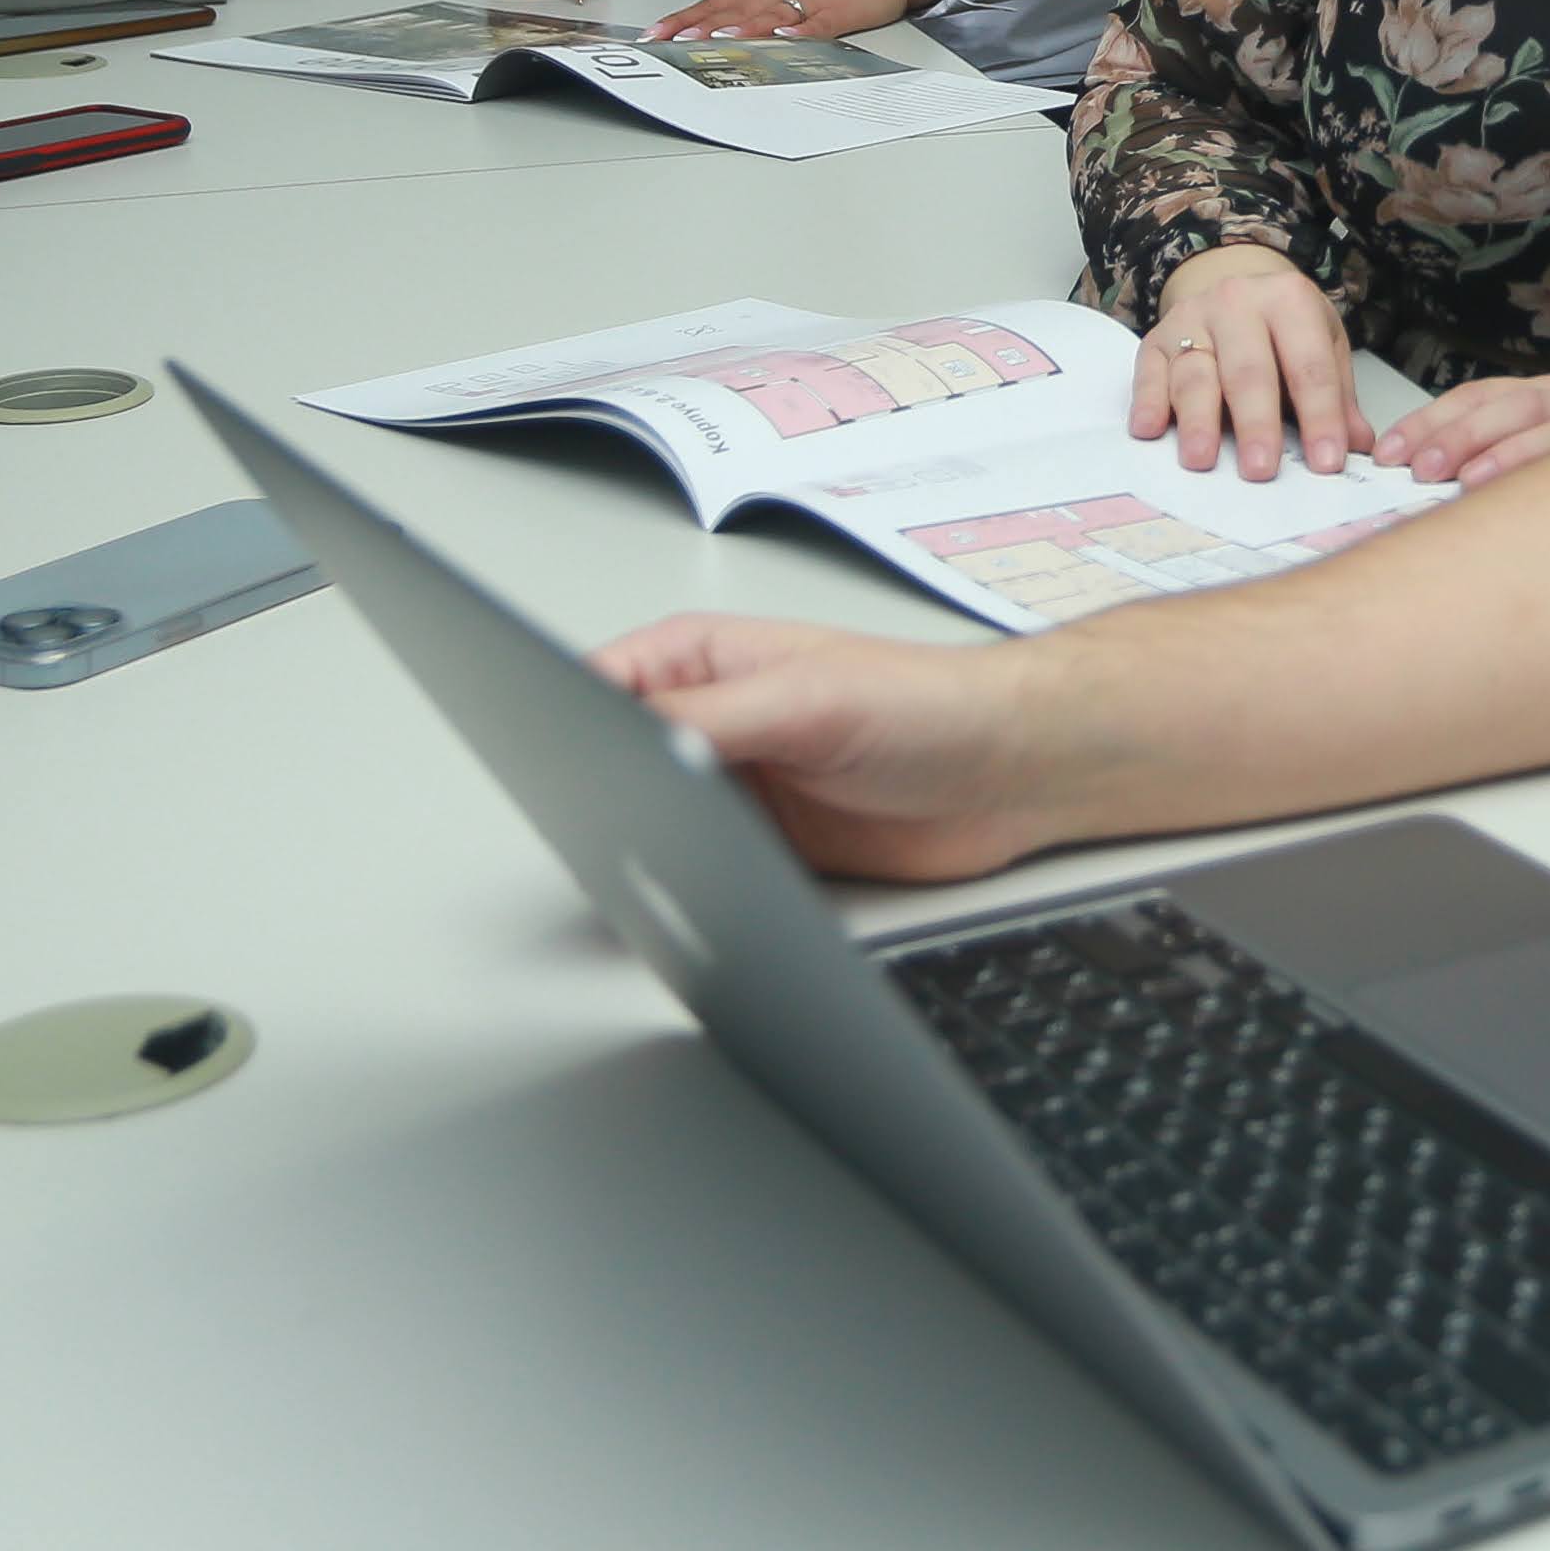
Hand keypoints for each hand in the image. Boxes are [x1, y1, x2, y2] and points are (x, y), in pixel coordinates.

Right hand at [588, 611, 1071, 880]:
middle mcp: (711, 720)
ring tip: (619, 863)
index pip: (600, 684)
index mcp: (705, 659)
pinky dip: (680, 882)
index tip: (537, 755)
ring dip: (636, 840)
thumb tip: (630, 738)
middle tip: (575, 827)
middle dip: (592, 792)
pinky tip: (676, 891)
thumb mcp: (809, 700)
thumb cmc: (932, 704)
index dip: (561, 720)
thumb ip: (713, 717)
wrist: (1012, 775)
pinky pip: (693, 868)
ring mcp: (732, 786)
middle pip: (612, 760)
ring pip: (646, 819)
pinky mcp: (757, 848)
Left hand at [651, 0, 934, 43]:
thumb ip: (755, 9)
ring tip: (713, 39)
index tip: (654, 33)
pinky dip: (798, 32)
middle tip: (667, 41)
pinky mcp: (839, 12)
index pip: (716, 1)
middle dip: (698, 25)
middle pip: (733, 8)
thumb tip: (718, 31)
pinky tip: (782, 39)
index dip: (684, 17)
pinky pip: (815, 24)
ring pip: (768, 14)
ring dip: (739, 27)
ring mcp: (809, 0)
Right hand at [1137, 245, 1373, 476]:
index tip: (1327, 462)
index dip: (1321, 416)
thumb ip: (1339, 397)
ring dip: (1198, 420)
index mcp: (1290, 300)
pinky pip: (1148, 373)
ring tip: (1202, 459)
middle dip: (1256, 423)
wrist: (1234, 293)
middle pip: (1248, 370)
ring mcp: (1191, 318)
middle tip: (1261, 470)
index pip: (1310, 366)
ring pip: (1195, 373)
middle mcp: (1237, 302)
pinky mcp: (1155, 340)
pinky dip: (1148, 401)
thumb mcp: (1323, 347)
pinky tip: (1151, 430)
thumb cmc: (1284, 331)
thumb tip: (1361, 445)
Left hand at [1380, 371, 1549, 486]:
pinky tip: (1515, 487)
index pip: (1474, 396)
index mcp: (1541, 396)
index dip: (1427, 422)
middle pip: (1501, 401)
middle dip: (1452, 432)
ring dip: (1494, 445)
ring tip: (1456, 479)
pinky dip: (1542, 463)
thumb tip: (1432, 496)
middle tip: (1414, 468)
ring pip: (1538, 416)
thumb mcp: (1549, 459)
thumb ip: (1500, 466)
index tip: (1386, 454)